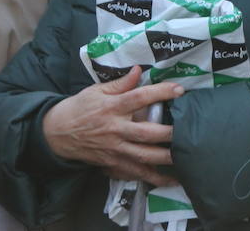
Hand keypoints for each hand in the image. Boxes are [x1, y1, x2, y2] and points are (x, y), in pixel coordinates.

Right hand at [41, 66, 183, 186]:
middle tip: (190, 129)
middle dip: (169, 132)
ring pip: (145, 156)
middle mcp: (115, 129)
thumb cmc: (80, 107)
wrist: (59, 132)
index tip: (179, 90)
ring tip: (188, 154)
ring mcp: (116, 149)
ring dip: (167, 157)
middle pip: (146, 132)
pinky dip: (156, 178)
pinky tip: (174, 179)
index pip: (138, 98)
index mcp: (111, 107)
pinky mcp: (115, 164)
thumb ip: (120, 83)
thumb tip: (139, 70)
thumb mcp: (96, 91)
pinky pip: (138, 173)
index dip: (160, 93)